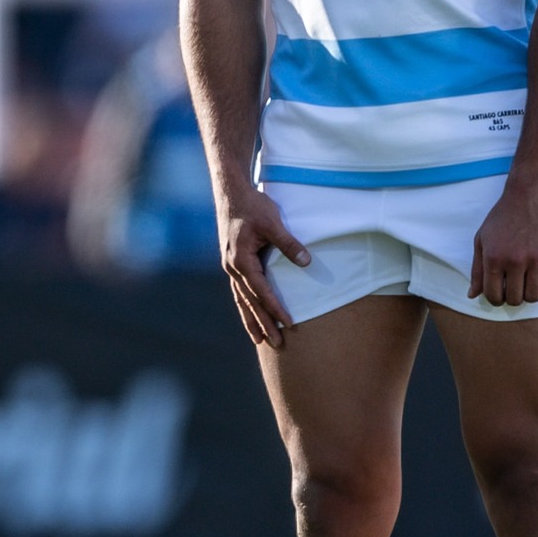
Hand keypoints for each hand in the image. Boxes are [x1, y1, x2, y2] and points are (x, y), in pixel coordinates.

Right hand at [219, 187, 310, 348]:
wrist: (230, 192)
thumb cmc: (252, 205)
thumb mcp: (273, 222)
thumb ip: (289, 244)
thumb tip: (306, 262)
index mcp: (241, 260)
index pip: (261, 291)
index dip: (276, 308)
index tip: (289, 323)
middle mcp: (232, 267)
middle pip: (249, 302)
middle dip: (262, 324)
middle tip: (276, 344)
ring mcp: (230, 266)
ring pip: (241, 299)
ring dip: (250, 320)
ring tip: (259, 341)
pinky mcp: (232, 262)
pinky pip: (239, 290)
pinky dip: (245, 305)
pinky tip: (250, 316)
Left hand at [468, 178, 537, 307]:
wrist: (530, 197)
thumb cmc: (502, 219)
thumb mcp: (481, 241)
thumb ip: (477, 270)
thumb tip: (471, 295)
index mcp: (494, 257)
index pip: (493, 295)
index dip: (495, 299)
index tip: (498, 293)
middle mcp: (515, 261)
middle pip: (515, 299)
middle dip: (511, 298)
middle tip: (513, 288)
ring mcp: (537, 259)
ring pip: (534, 297)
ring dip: (529, 296)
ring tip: (526, 284)